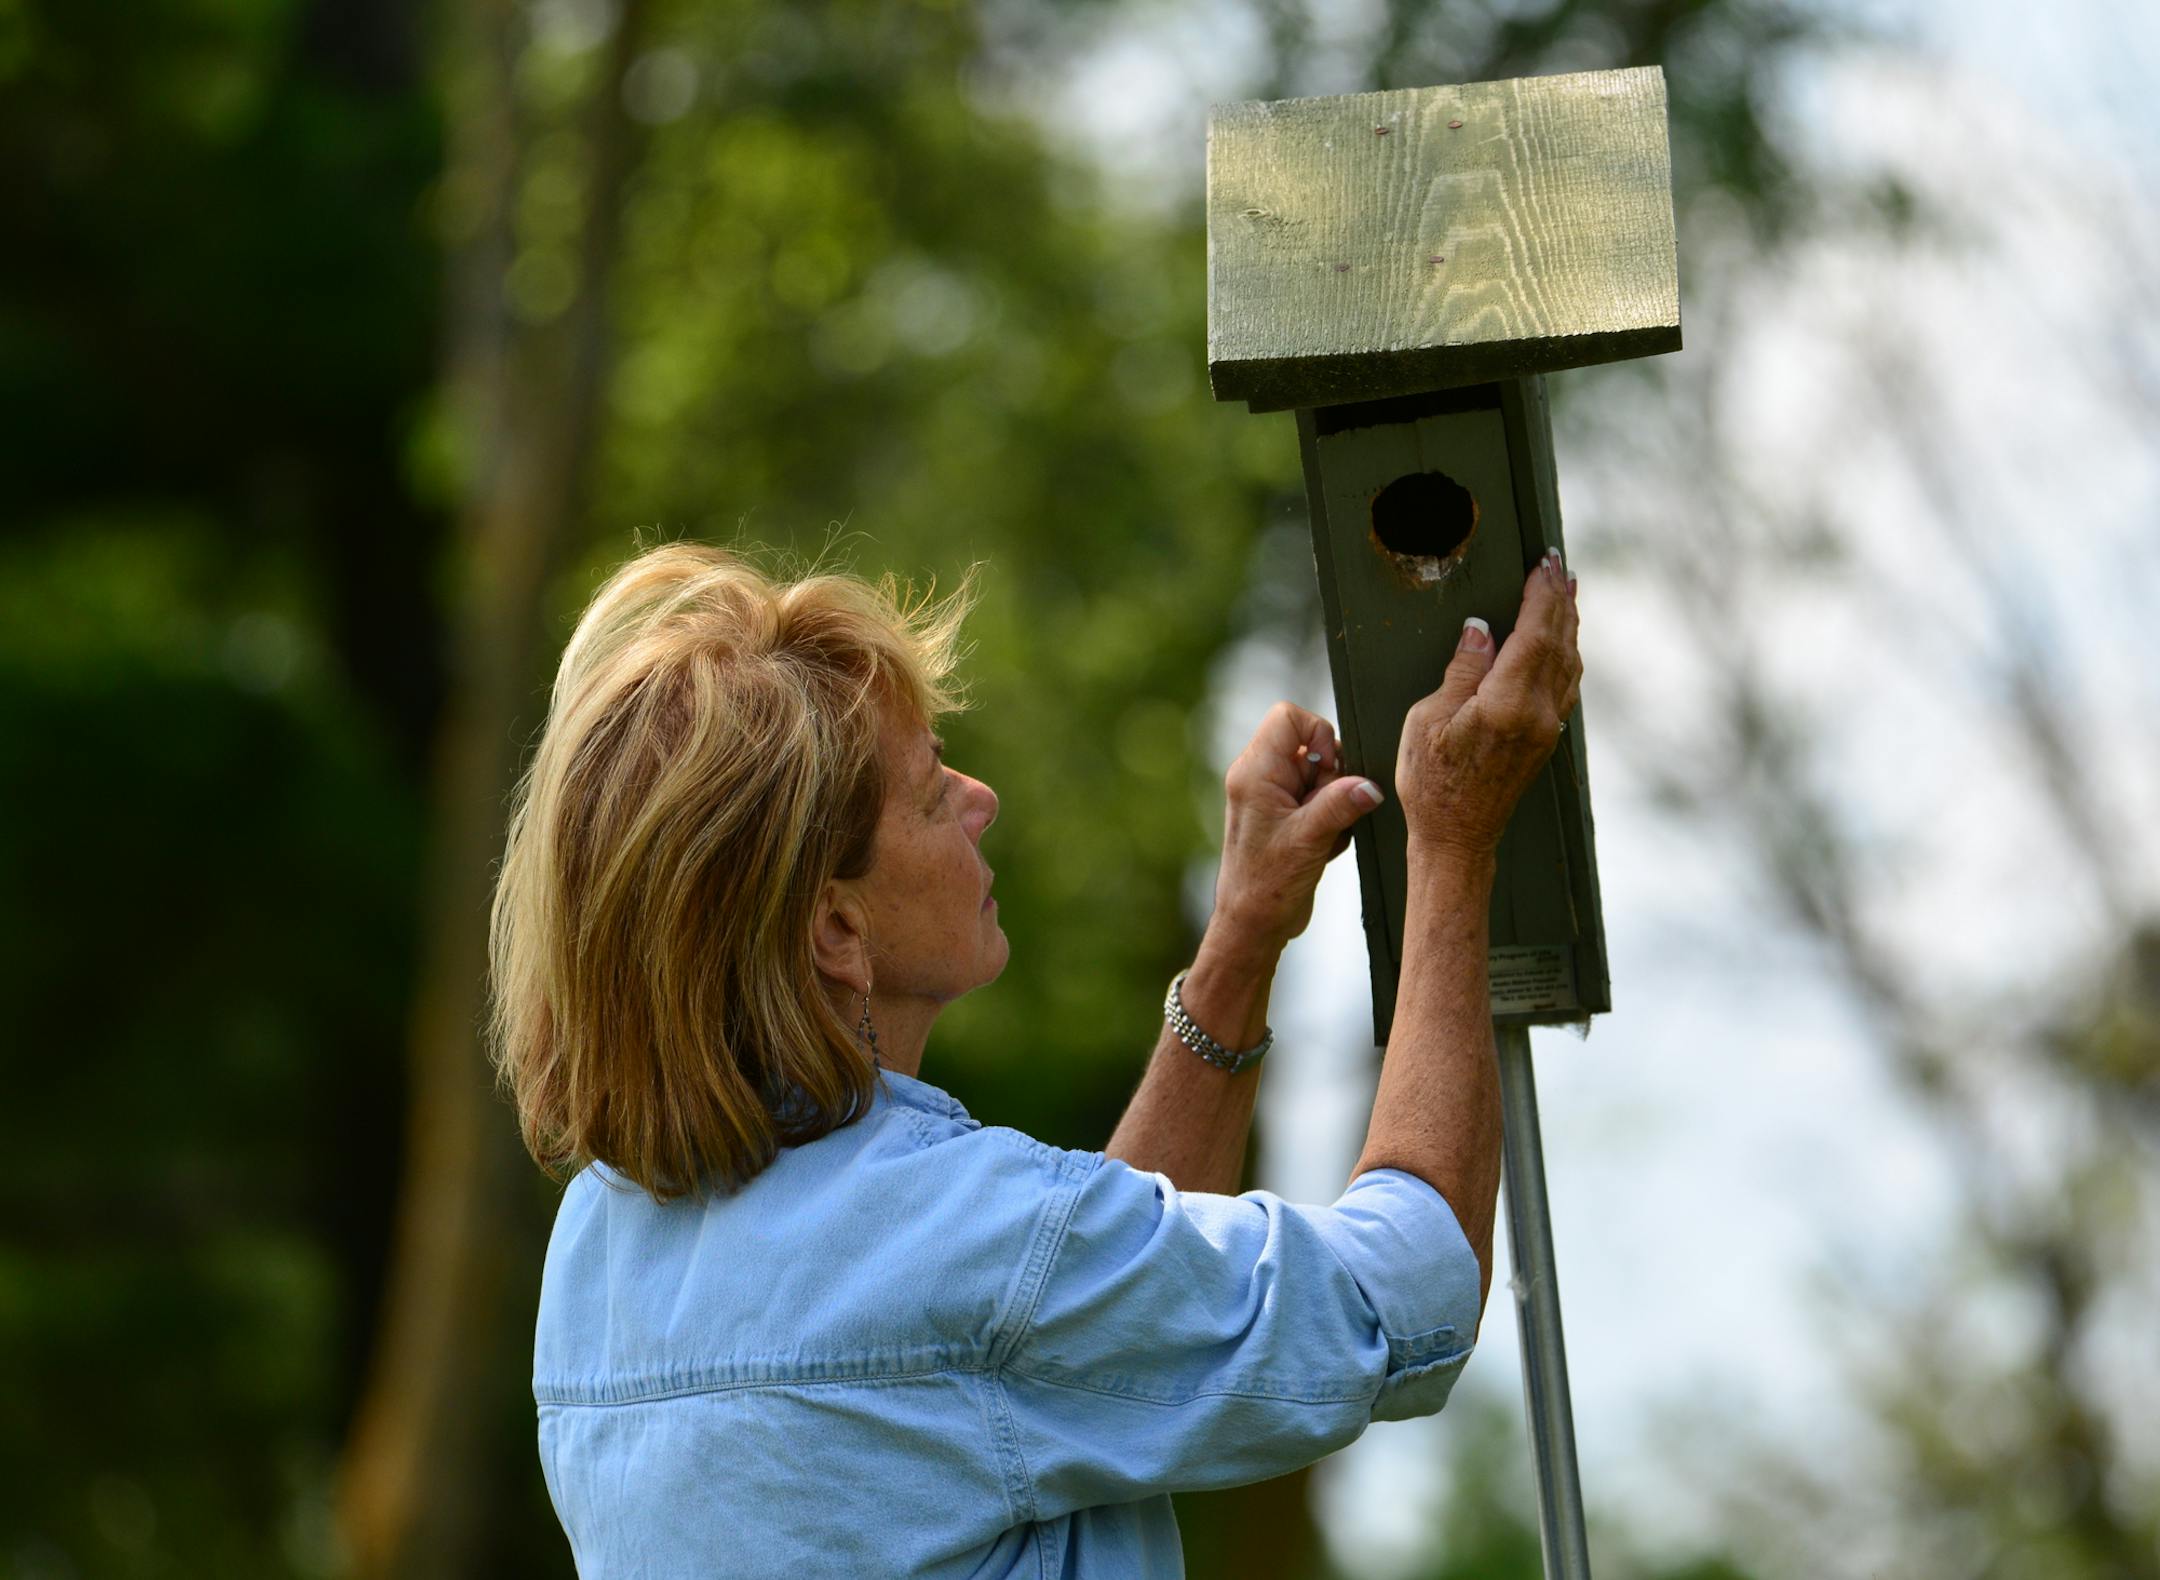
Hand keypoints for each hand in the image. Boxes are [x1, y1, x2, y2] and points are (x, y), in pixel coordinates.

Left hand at [1210, 701, 1385, 953]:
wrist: (1253, 924)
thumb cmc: (1265, 886)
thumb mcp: (1309, 840)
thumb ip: (1341, 805)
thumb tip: (1369, 784)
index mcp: (1255, 772)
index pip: (1288, 717)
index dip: (1319, 735)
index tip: (1329, 770)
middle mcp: (1260, 778)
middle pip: (1311, 747)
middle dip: (1331, 778)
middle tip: (1324, 812)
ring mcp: (1273, 797)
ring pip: (1321, 776)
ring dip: (1333, 803)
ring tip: (1323, 835)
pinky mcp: (1286, 816)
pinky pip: (1321, 800)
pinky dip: (1330, 820)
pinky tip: (1321, 847)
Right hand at [1396, 551, 1581, 863]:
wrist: (1457, 837)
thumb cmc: (1430, 782)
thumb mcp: (1429, 720)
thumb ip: (1462, 670)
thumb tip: (1481, 628)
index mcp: (1507, 704)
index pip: (1534, 634)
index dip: (1541, 595)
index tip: (1543, 563)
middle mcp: (1537, 713)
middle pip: (1559, 642)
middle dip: (1559, 599)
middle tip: (1558, 564)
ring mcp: (1547, 727)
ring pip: (1568, 662)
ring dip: (1568, 623)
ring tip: (1566, 592)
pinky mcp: (1545, 738)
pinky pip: (1566, 683)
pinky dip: (1566, 652)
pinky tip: (1561, 642)